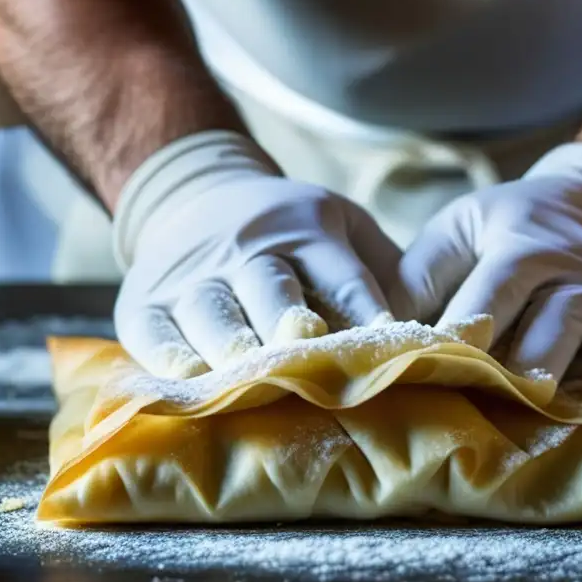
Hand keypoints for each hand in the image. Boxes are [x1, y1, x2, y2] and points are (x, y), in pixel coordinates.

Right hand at [113, 131, 400, 376]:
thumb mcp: (343, 226)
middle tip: (308, 359)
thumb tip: (438, 334)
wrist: (197, 194)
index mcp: (308, 230)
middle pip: (271, 289)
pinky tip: (186, 386)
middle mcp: (248, 249)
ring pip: (213, 313)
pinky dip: (168, 362)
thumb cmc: (292, 230)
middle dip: (289, 326)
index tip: (389, 346)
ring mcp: (193, 276)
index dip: (365, 310)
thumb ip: (384, 271)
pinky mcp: (144, 302)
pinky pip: (154, 335)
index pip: (342, 275)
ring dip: (231, 350)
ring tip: (247, 384)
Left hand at [388, 143, 581, 415]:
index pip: (483, 295)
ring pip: (576, 332)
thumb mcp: (467, 226)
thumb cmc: (521, 224)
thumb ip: (424, 272)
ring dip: (553, 367)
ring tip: (533, 399)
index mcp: (514, 245)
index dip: (457, 333)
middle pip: (529, 319)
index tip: (427, 366)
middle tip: (474, 392)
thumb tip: (375, 328)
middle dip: (503, 361)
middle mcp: (563, 267)